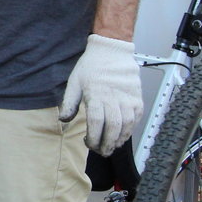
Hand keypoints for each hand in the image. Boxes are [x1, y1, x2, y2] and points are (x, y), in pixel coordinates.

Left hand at [59, 34, 140, 153]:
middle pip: (113, 128)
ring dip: (120, 139)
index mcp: (96, 95)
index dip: (93, 138)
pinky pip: (136, 118)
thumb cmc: (91, 66)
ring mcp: (128, 98)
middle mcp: (114, 98)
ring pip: (127, 125)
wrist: (112, 50)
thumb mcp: (74, 81)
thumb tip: (64, 120)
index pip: (96, 123)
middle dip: (107, 144)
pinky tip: (123, 135)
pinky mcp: (137, 98)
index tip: (88, 143)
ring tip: (112, 146)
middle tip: (101, 151)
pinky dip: (130, 130)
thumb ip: (69, 102)